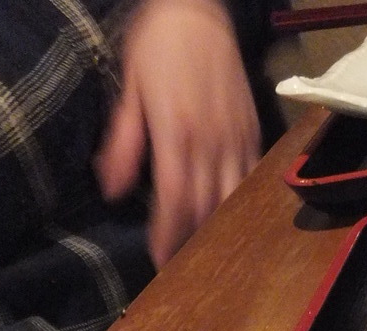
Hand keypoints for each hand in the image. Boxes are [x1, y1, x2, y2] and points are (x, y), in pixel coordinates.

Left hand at [95, 0, 261, 267]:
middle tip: (181, 267)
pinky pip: (251, 179)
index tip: (161, 261)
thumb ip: (123, 141)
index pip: (175, 200)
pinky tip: (231, 220)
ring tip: (207, 252)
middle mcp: (212, 141)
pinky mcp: (253, 132)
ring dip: (219, 229)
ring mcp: (237, 138)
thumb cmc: (158, 45)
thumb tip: (113, 189)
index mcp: (178, 132)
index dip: (169, 236)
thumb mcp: (130, 88)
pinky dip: (241, 205)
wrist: (199, 10)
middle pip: (205, 208)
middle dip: (193, 241)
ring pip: (233, 199)